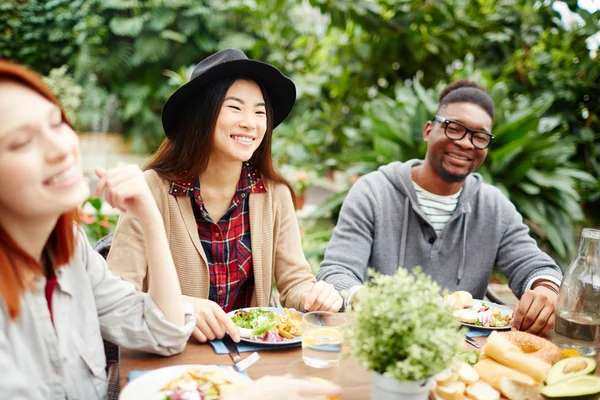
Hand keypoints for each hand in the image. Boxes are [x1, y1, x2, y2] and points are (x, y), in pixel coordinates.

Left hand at [94, 165, 155, 222]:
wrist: (147, 215)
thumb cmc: (132, 202)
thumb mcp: (118, 190)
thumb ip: (108, 179)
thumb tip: (96, 168)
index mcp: (130, 168)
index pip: (107, 174)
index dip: (99, 187)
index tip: (100, 198)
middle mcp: (135, 170)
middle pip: (109, 181)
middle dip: (108, 197)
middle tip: (113, 206)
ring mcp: (138, 178)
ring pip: (113, 189)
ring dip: (113, 202)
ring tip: (121, 208)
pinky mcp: (140, 188)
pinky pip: (119, 194)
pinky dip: (119, 204)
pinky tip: (126, 208)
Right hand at [188, 298, 239, 342]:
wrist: (180, 304)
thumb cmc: (198, 307)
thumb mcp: (210, 307)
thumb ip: (220, 317)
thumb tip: (233, 330)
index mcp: (213, 306)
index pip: (226, 320)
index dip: (233, 331)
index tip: (237, 339)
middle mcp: (206, 312)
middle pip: (219, 331)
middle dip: (219, 334)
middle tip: (214, 330)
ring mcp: (197, 319)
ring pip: (211, 336)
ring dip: (210, 336)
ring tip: (205, 329)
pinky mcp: (190, 326)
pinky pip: (202, 339)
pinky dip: (203, 338)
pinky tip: (200, 331)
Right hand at [224, 375, 341, 399]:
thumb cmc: (254, 393)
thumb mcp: (268, 382)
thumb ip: (282, 382)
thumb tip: (290, 380)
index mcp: (289, 387)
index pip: (314, 387)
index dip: (328, 388)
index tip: (339, 390)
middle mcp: (292, 398)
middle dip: (323, 399)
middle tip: (329, 398)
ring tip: (321, 399)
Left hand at [302, 281, 342, 311]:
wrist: (320, 302)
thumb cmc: (312, 299)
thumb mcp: (305, 297)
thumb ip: (305, 298)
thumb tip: (307, 303)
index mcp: (321, 284)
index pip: (316, 290)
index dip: (310, 299)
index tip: (306, 307)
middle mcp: (329, 287)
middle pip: (320, 300)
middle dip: (314, 307)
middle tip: (311, 311)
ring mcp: (336, 293)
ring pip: (327, 305)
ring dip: (320, 311)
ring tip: (317, 312)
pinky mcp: (340, 301)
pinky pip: (334, 309)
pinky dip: (327, 313)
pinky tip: (324, 313)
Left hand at [511, 286, 557, 335]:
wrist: (546, 295)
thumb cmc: (530, 301)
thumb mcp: (521, 303)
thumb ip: (516, 313)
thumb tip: (513, 325)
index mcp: (529, 295)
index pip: (522, 310)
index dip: (517, 321)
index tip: (514, 328)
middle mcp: (541, 298)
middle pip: (531, 316)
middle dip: (524, 327)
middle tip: (520, 332)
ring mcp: (550, 305)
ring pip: (541, 321)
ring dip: (533, 330)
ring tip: (527, 334)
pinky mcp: (556, 313)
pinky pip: (549, 325)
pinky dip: (542, 332)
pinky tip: (536, 335)